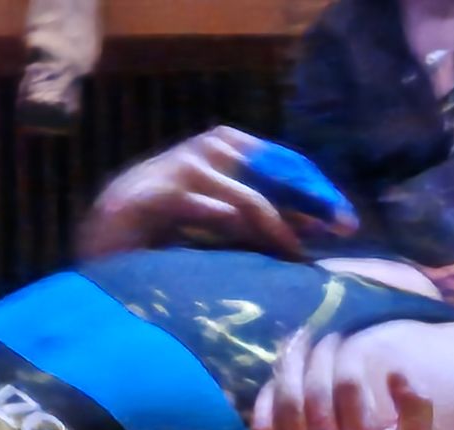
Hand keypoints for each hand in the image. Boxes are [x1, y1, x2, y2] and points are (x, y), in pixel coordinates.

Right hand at [79, 127, 344, 260]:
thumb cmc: (173, 233)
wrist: (106, 237)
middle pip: (271, 171)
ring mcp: (176, 170)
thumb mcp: (228, 225)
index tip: (346, 223)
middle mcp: (204, 152)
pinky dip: (223, 221)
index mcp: (225, 150)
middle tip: (340, 230)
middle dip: (309, 202)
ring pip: (244, 196)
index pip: (284, 163)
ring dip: (275, 227)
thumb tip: (317, 231)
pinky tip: (248, 242)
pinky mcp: (151, 197)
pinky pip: (199, 208)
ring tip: (294, 254)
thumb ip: (264, 222)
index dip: (317, 191)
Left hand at [253, 330, 437, 429]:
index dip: (347, 357)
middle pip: (315, 393)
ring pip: (286, 406)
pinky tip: (275, 378)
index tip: (347, 339)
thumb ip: (419, 411)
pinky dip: (265, 399)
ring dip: (288, 367)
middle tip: (322, 335)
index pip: (351, 389)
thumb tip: (397, 371)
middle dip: (317, 356)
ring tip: (296, 343)